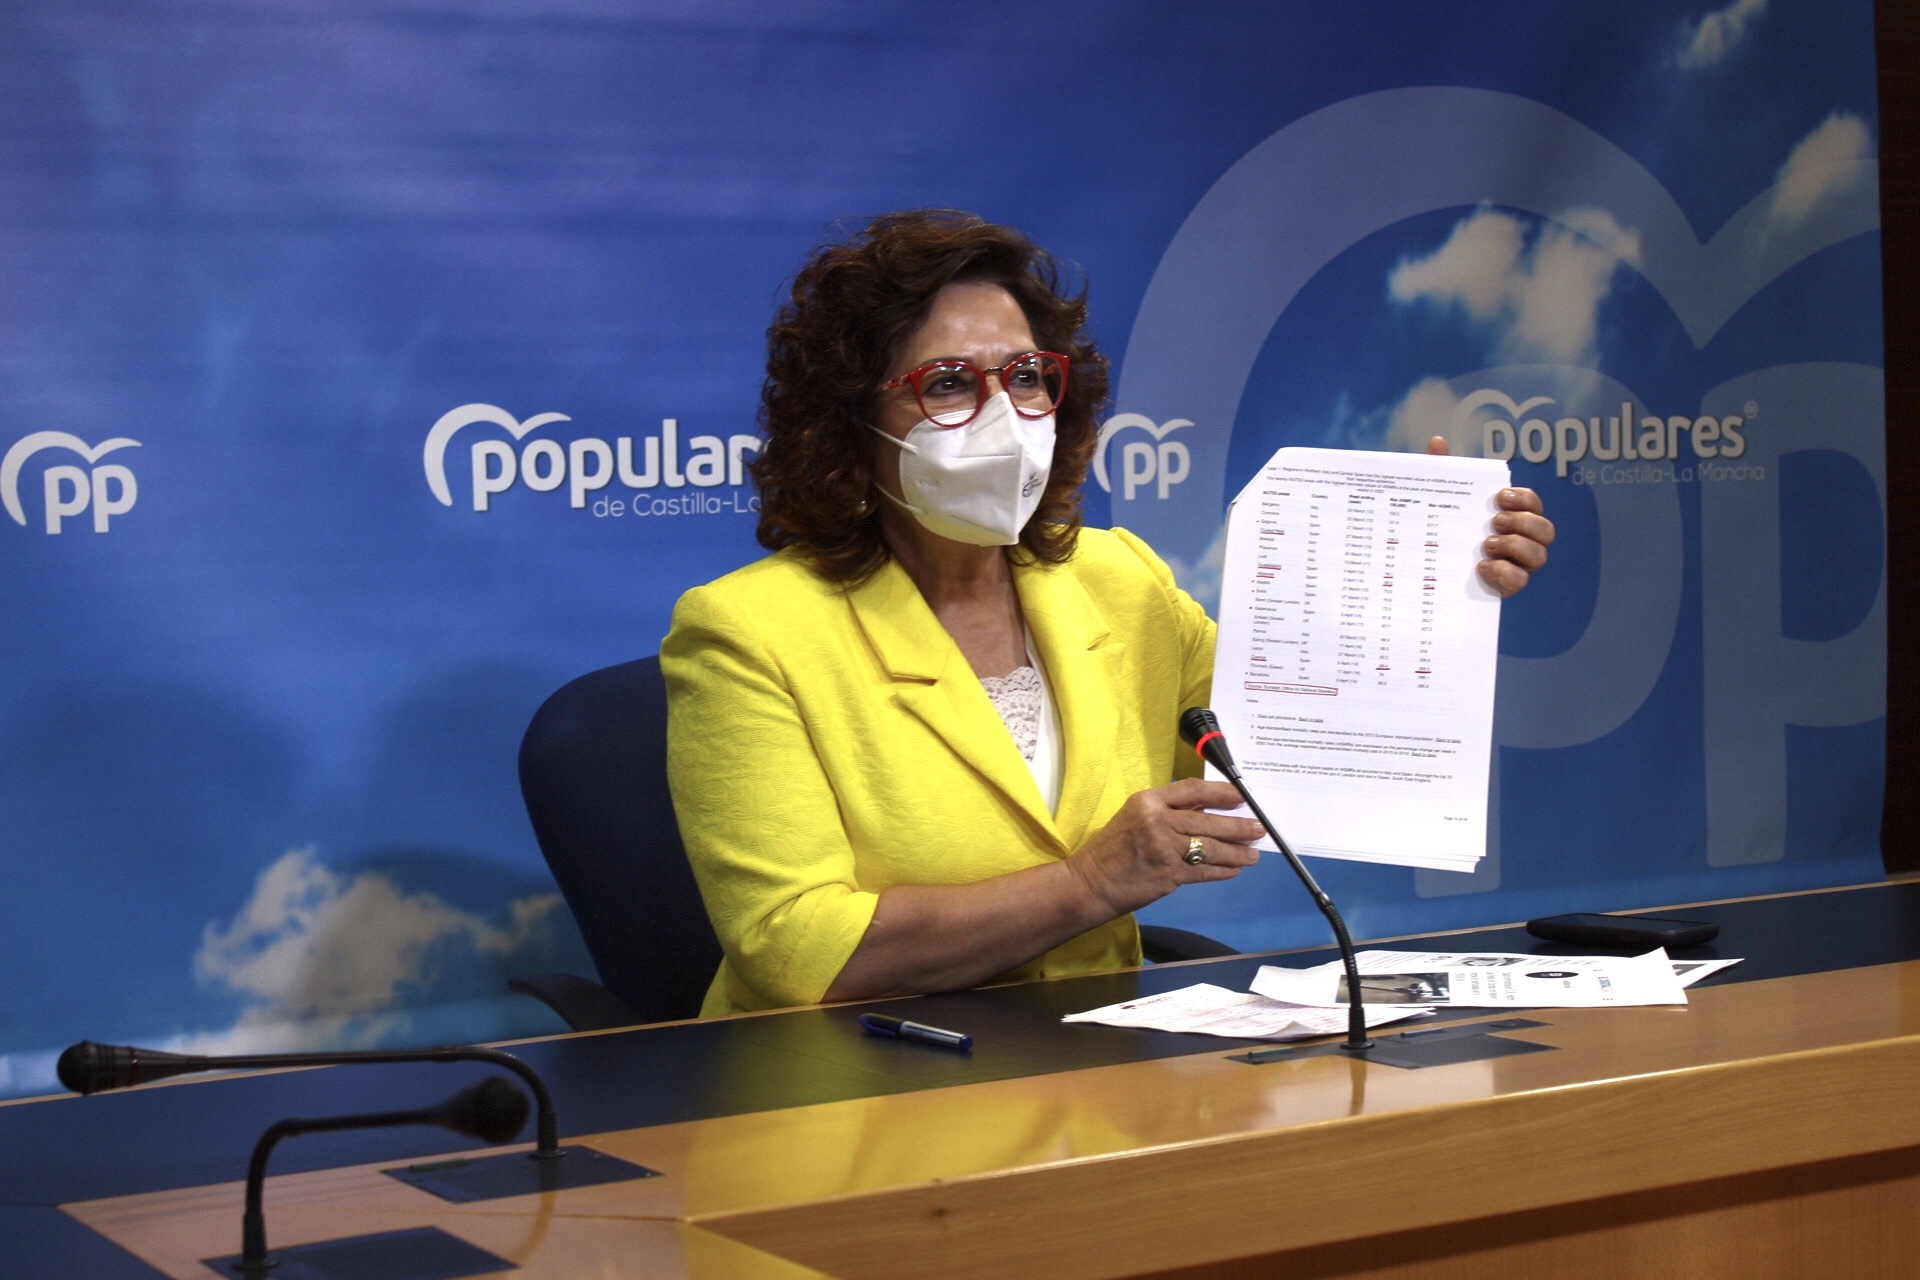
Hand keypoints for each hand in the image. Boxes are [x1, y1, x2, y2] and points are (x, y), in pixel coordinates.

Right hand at [1065, 778, 1265, 916]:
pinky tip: (1235, 869)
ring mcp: (1163, 849)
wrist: (1091, 882)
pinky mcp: (1169, 875)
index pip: (1193, 790)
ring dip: (1237, 852)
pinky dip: (1224, 871)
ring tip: (1253, 854)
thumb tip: (1209, 810)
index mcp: (1148, 801)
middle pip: (1208, 821)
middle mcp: (1157, 821)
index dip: (1221, 792)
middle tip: (1258, 829)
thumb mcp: (1135, 817)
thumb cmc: (1113, 848)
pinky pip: (1205, 871)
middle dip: (1238, 827)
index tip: (1242, 797)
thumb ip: (1169, 812)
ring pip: (1211, 848)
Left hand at [1426, 435, 1553, 596]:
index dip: (1525, 499)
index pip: (1533, 504)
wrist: (1423, 573)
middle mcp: (1520, 541)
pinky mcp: (1504, 587)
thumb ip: (1440, 472)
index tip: (1500, 497)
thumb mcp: (1438, 500)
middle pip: (1546, 531)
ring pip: (1539, 557)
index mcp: (1510, 516)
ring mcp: (1515, 566)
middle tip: (1496, 521)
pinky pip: (1520, 582)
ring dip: (1517, 547)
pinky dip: (1505, 573)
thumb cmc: (1440, 529)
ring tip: (1488, 544)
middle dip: (1524, 523)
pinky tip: (1483, 567)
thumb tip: (1438, 442)